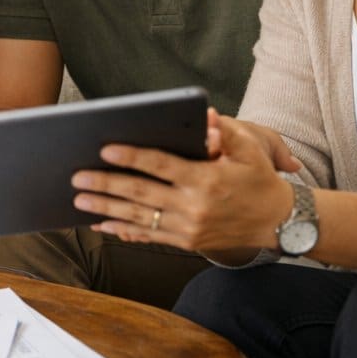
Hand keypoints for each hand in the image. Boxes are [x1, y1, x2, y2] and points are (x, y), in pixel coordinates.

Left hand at [70, 113, 292, 254]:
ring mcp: (188, 227)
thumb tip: (204, 115)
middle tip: (78, 177)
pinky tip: (102, 223)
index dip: (132, 157)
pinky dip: (123, 229)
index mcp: (206, 179)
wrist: (278, 222)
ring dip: (106, 208)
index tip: (106, 149)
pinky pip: (149, 235)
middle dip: (106, 184)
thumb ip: (225, 132)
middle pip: (141, 193)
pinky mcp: (186, 242)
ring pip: (139, 217)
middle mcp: (194, 206)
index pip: (161, 165)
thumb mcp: (250, 149)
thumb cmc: (259, 179)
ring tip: (80, 200)